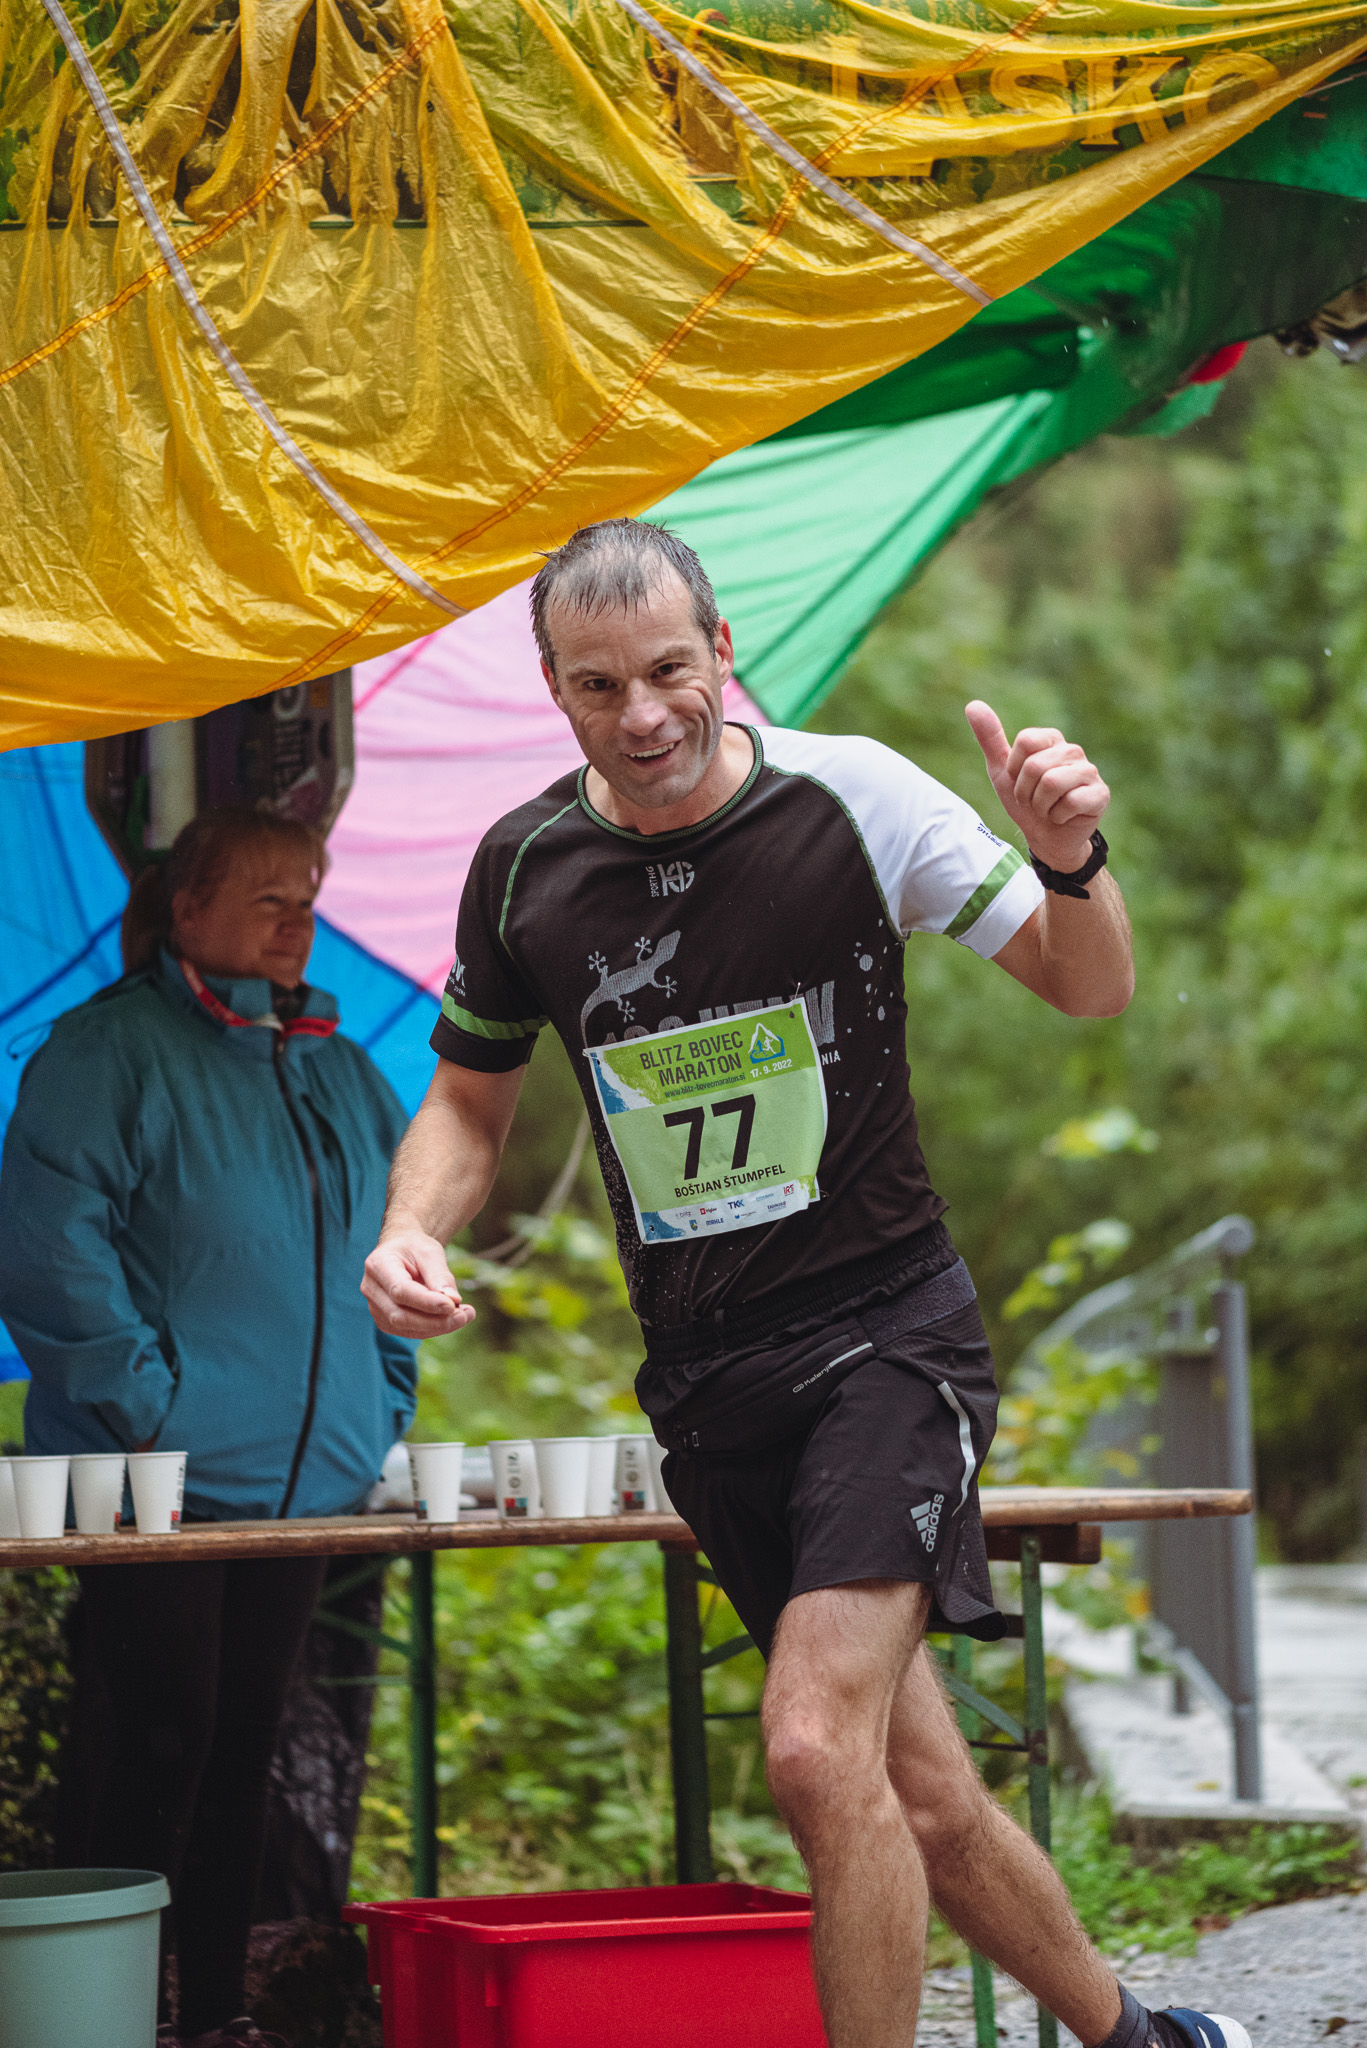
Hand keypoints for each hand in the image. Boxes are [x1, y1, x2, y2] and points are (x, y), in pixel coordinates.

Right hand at [362, 1228, 474, 1340]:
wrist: (403, 1251)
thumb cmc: (415, 1248)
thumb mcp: (429, 1251)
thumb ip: (439, 1275)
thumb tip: (452, 1301)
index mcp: (378, 1265)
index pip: (400, 1290)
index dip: (426, 1302)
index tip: (452, 1305)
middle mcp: (371, 1289)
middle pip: (400, 1315)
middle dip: (435, 1320)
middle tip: (465, 1315)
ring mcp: (376, 1308)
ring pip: (405, 1327)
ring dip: (437, 1327)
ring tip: (464, 1315)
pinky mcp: (386, 1320)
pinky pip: (409, 1331)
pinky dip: (433, 1328)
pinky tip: (452, 1319)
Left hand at [965, 701, 1108, 872]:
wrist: (1044, 838)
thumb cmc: (1025, 802)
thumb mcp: (1001, 771)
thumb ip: (990, 738)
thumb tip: (972, 705)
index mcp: (1050, 739)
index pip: (1025, 741)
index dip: (1015, 769)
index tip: (1020, 781)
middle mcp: (1073, 750)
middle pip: (1036, 765)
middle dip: (1026, 792)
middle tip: (1034, 801)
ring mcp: (1089, 772)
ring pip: (1052, 783)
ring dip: (1041, 806)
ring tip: (1048, 808)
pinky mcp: (1100, 794)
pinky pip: (1071, 802)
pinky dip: (1058, 816)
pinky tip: (1064, 816)